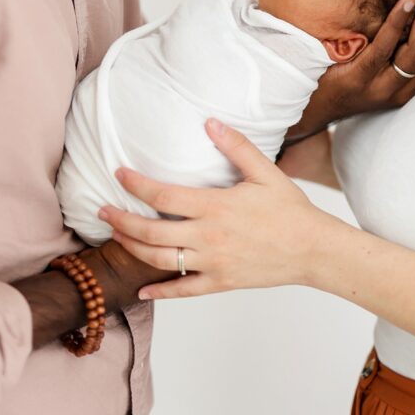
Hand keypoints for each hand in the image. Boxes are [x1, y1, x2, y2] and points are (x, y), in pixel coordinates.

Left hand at [98, 120, 331, 298]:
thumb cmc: (290, 209)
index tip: (119, 174)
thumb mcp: (264, 172)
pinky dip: (160, 293)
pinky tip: (142, 291)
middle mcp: (208, 238)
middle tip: (101, 211)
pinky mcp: (220, 283)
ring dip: (132, 249)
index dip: (136, 186)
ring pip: (160, 261)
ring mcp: (212, 264)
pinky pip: (183, 291)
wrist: (313, 250)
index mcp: (215, 207)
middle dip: (121, 221)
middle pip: (152, 233)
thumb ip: (235, 147)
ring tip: (115, 236)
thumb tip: (210, 122)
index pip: (164, 197)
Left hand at [292, 0, 414, 134]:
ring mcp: (381, 86)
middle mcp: (403, 89)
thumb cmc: (341, 73)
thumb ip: (395, 41)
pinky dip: (398, 23)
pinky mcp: (359, 80)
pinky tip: (407, 0)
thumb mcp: (375, 62)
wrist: (304, 104)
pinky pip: (384, 49)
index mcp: (412, 83)